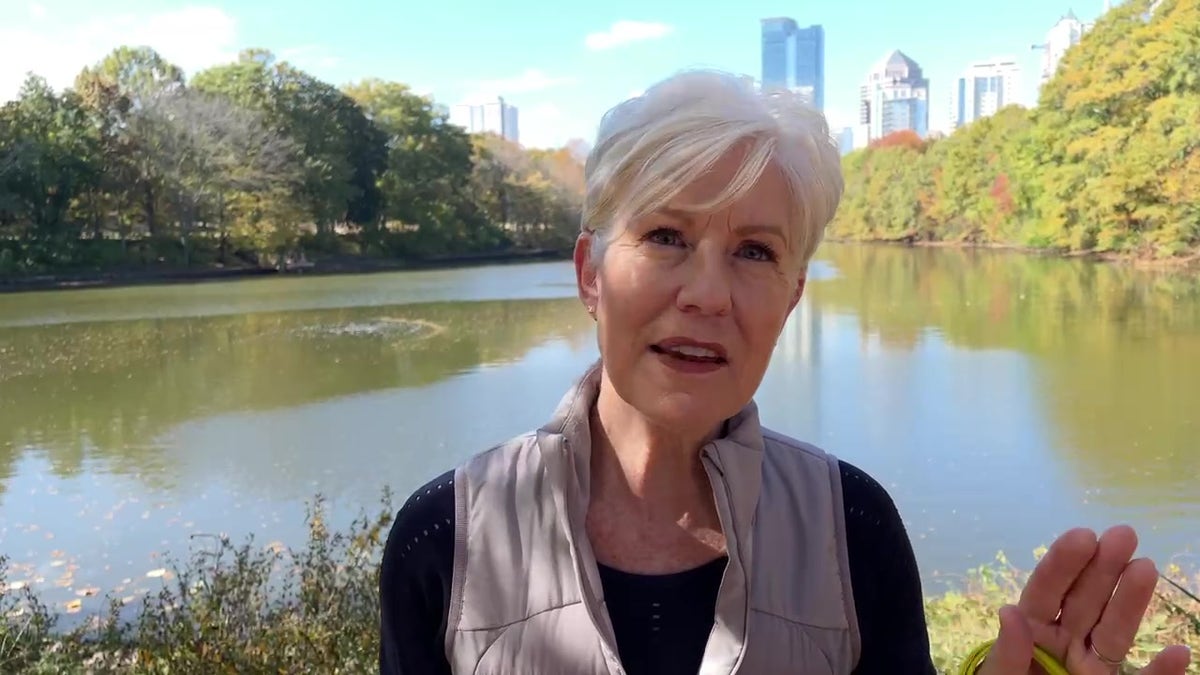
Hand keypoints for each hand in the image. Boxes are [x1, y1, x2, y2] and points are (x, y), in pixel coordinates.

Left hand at [976, 525, 1191, 674]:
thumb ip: (1005, 654)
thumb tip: (1010, 611)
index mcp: (1030, 633)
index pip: (1046, 592)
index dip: (1063, 563)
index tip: (1082, 534)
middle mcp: (1065, 644)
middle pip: (1085, 601)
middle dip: (1103, 567)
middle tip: (1123, 532)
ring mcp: (1092, 668)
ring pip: (1115, 631)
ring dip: (1131, 601)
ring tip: (1145, 566)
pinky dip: (1162, 673)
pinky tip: (1179, 654)